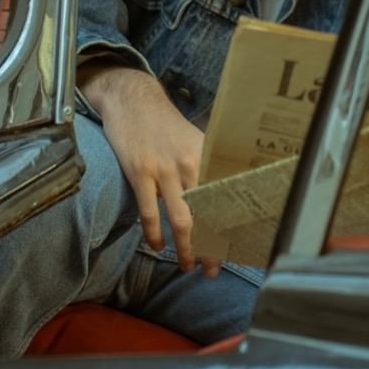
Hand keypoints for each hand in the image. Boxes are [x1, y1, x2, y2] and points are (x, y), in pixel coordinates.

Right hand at [78, 61, 219, 273]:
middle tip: (212, 270)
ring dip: (186, 248)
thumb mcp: (194, 140)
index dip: (231, 229)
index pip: (225, 200)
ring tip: (187, 265)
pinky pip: (149, 212)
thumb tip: (224, 197)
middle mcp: (190, 164)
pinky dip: (154, 234)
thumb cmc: (164, 123)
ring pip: (181, 220)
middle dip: (212, 248)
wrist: (133, 98)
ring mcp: (164, 169)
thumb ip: (206, 166)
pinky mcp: (139, 172)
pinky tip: (157, 247)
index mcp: (207, 157)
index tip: (235, 250)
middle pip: (207, 216)